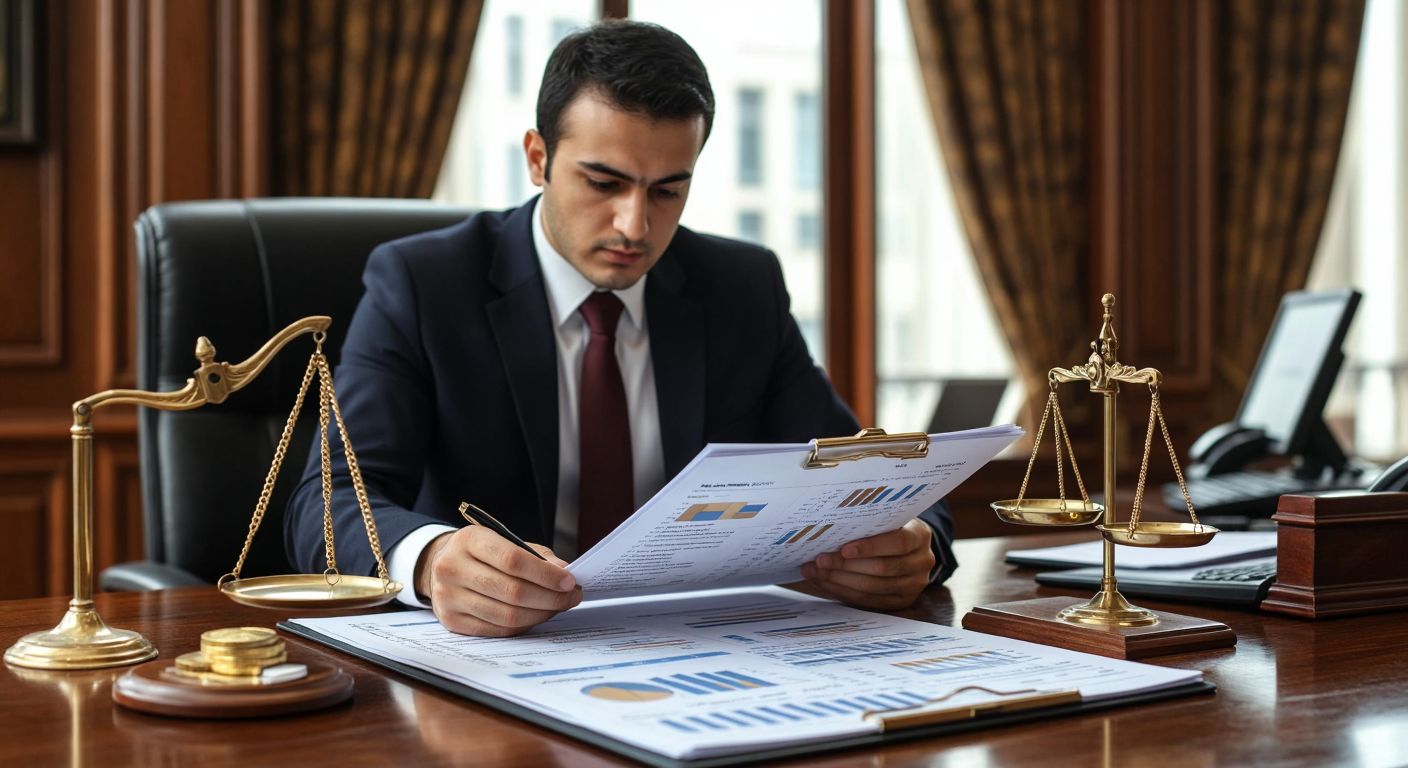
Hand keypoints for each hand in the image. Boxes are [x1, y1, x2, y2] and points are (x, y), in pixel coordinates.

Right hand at [415, 525, 581, 636]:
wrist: (442, 565)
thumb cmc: (482, 553)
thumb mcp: (505, 541)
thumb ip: (536, 556)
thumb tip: (564, 574)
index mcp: (469, 540)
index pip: (512, 560)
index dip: (545, 574)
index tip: (569, 581)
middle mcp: (453, 568)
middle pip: (512, 591)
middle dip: (549, 597)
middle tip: (571, 597)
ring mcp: (449, 596)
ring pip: (506, 615)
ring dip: (540, 614)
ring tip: (557, 607)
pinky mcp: (451, 620)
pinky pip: (496, 629)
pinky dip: (523, 625)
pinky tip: (536, 616)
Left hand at [799, 518, 934, 609]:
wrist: (909, 548)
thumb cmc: (889, 528)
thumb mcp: (886, 520)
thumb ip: (867, 524)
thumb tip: (828, 531)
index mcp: (920, 535)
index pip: (898, 542)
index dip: (870, 547)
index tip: (843, 549)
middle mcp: (922, 561)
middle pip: (883, 568)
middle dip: (846, 566)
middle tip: (820, 561)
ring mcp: (914, 585)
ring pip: (873, 587)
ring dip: (840, 581)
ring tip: (816, 572)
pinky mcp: (902, 602)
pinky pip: (869, 601)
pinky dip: (844, 592)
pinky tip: (826, 583)